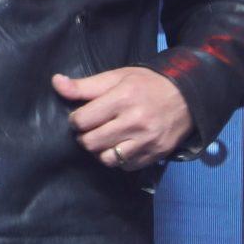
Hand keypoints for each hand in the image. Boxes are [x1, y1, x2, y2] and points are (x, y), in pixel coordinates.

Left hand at [53, 68, 192, 171]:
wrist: (187, 97)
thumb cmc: (147, 84)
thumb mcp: (117, 77)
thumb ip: (85, 85)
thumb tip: (56, 83)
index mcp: (123, 98)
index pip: (82, 120)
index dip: (76, 119)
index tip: (82, 116)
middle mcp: (134, 122)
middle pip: (90, 142)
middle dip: (85, 136)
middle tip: (91, 129)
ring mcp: (146, 141)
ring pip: (106, 158)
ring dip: (100, 150)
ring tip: (104, 138)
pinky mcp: (154, 154)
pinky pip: (125, 166)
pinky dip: (118, 159)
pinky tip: (121, 146)